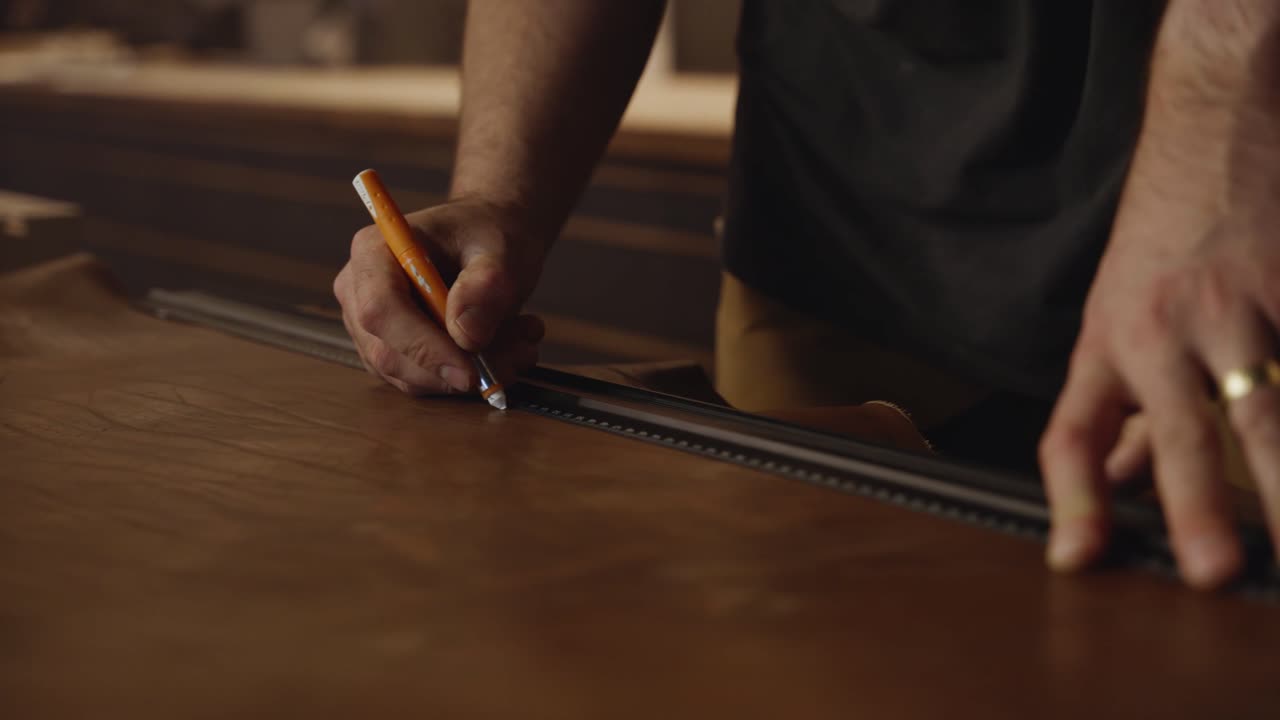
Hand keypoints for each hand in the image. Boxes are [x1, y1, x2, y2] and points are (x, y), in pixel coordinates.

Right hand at [333, 198, 547, 394]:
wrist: (490, 237)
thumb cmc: (488, 232)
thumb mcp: (500, 250)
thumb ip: (486, 286)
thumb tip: (466, 336)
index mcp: (375, 251)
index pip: (381, 310)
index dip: (423, 347)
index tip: (470, 370)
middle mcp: (360, 290)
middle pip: (389, 353)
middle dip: (456, 367)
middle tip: (520, 353)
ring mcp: (369, 325)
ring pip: (410, 376)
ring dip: (471, 373)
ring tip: (522, 342)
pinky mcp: (390, 350)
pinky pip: (424, 381)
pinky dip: (468, 375)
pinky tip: (506, 349)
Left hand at [1039, 119, 1279, 588]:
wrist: (1219, 126)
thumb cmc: (1165, 236)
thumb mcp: (1117, 314)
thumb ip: (1119, 405)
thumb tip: (1117, 486)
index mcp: (1114, 343)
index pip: (1074, 431)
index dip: (1072, 498)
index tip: (1075, 558)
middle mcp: (1169, 331)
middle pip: (1180, 430)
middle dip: (1196, 504)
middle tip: (1213, 569)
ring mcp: (1244, 309)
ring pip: (1270, 407)